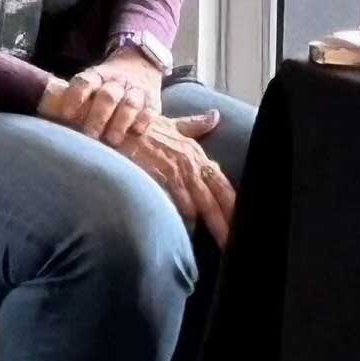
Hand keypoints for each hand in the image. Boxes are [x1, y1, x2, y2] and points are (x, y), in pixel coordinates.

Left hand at [40, 52, 164, 149]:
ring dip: (120, 122)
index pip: (85, 81)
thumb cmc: (107, 84)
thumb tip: (51, 128)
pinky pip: (150, 110)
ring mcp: (136, 90)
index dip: (75, 96)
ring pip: (129, 103)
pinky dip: (143, 121)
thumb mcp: (93, 83)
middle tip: (89, 136)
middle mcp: (117, 81)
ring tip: (112, 141)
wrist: (141, 63)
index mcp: (97, 75)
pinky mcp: (153, 100)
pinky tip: (136, 133)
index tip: (66, 114)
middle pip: (107, 95)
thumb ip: (77, 100)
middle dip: (97, 117)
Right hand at [115, 112, 235, 246]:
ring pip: (203, 204)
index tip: (242, 220)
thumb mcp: (171, 124)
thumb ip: (194, 124)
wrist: (117, 123)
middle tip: (238, 241)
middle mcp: (192, 161)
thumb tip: (215, 116)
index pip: (221, 182)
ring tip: (224, 244)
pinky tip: (192, 234)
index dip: (233, 202)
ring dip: (214, 224)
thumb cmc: (141, 126)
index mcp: (196, 152)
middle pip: (218, 195)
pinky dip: (187, 218)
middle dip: (229, 220)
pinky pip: (181, 202)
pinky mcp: (163, 175)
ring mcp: (179, 169)